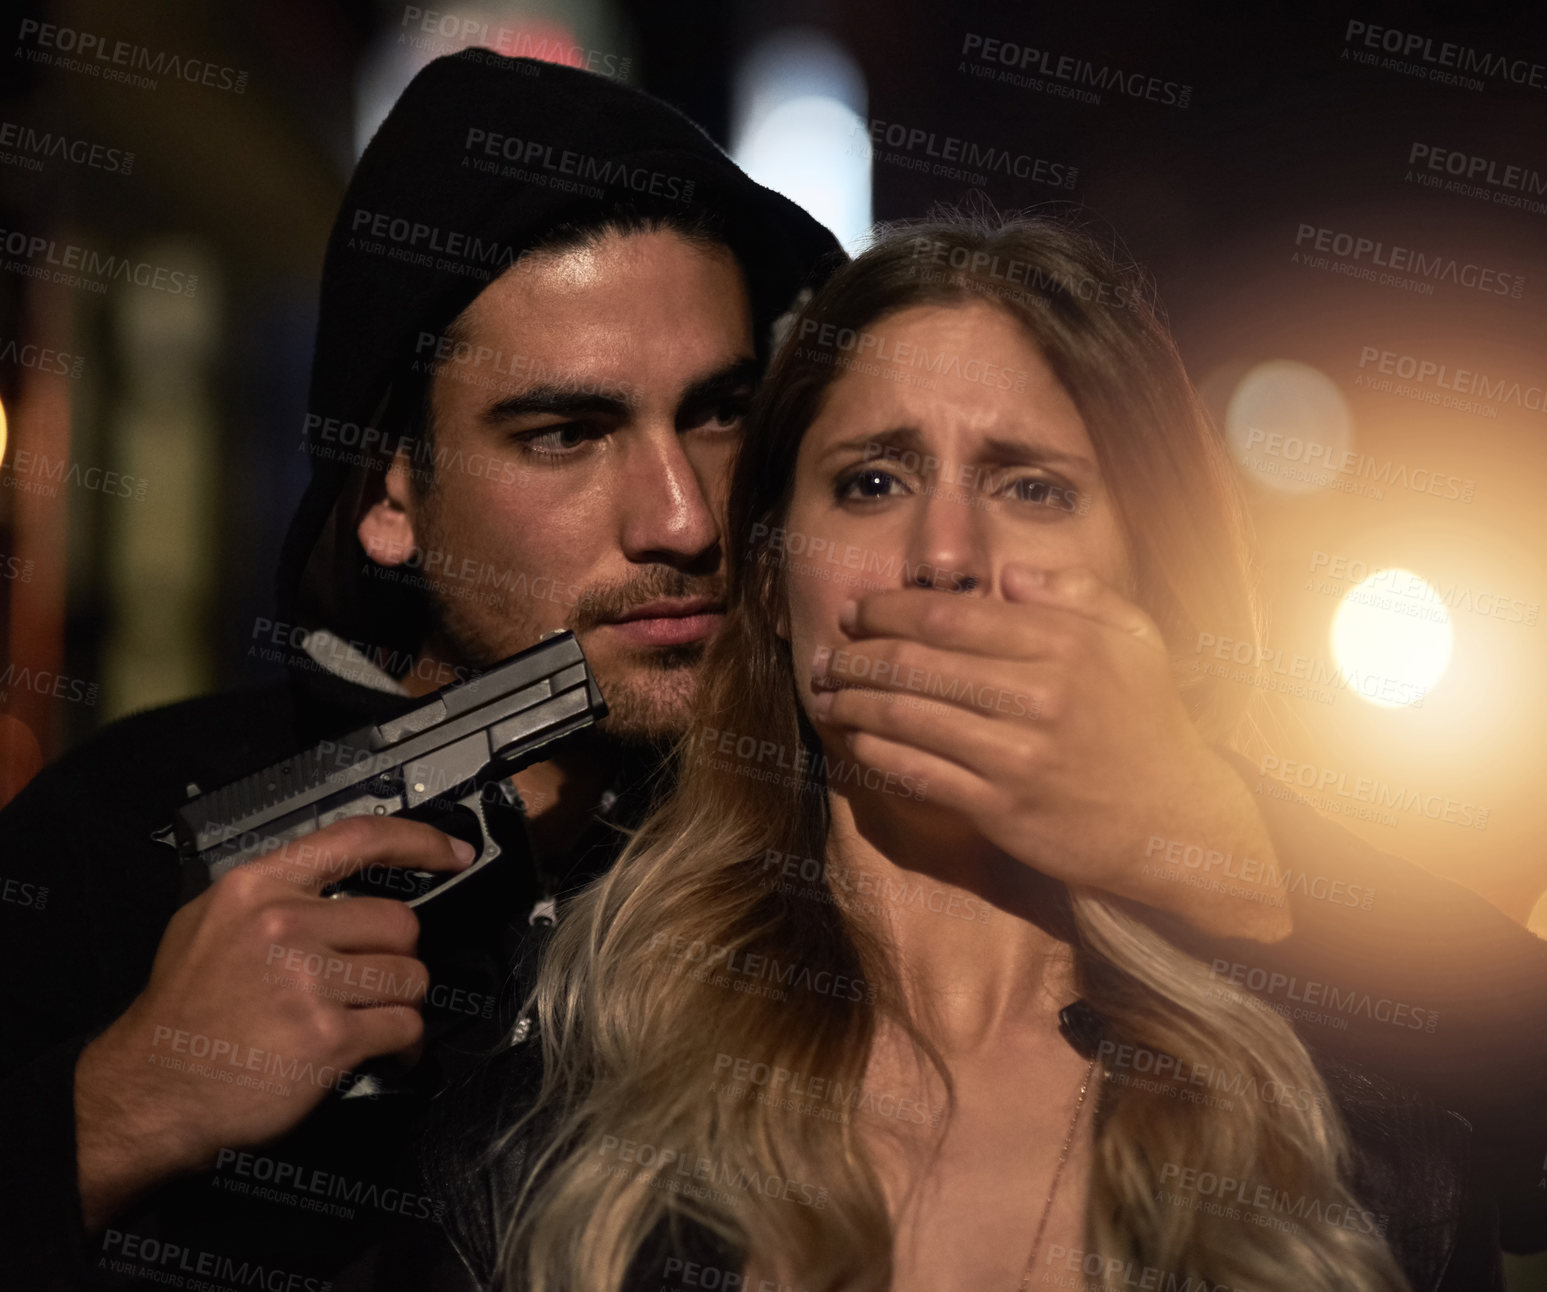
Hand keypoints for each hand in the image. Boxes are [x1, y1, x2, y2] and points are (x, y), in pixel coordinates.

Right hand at [74, 816, 473, 1231]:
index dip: (418, 841)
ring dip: (398, 1001)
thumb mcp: (207, 924)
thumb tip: (342, 883)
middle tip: (366, 981)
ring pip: (409, 975)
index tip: (453, 853)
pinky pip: (405, 1025)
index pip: (357, 840)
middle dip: (394, 955)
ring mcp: (307, 981)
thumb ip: (273, 896)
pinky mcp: (328, 1036)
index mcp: (257, 888)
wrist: (148, 1093)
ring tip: (364, 1017)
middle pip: (398, 922)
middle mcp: (284, 925)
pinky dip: (403, 1043)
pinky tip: (378, 1050)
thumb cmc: (181, 1016)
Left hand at [811, 564, 1288, 939]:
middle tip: (827, 653)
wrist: (1175, 822)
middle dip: (857, 655)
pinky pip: (920, 772)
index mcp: (1062, 643)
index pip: (949, 614)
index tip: (858, 610)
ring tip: (828, 694)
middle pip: (916, 662)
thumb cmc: (1149, 724)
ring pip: (907, 716)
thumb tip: (1011, 575)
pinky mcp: (1002, 808)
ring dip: (853, 703)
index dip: (889, 609)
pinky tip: (856, 741)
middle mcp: (1037, 694)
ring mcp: (1017, 755)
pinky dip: (877, 753)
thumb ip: (1077, 594)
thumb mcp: (1136, 640)